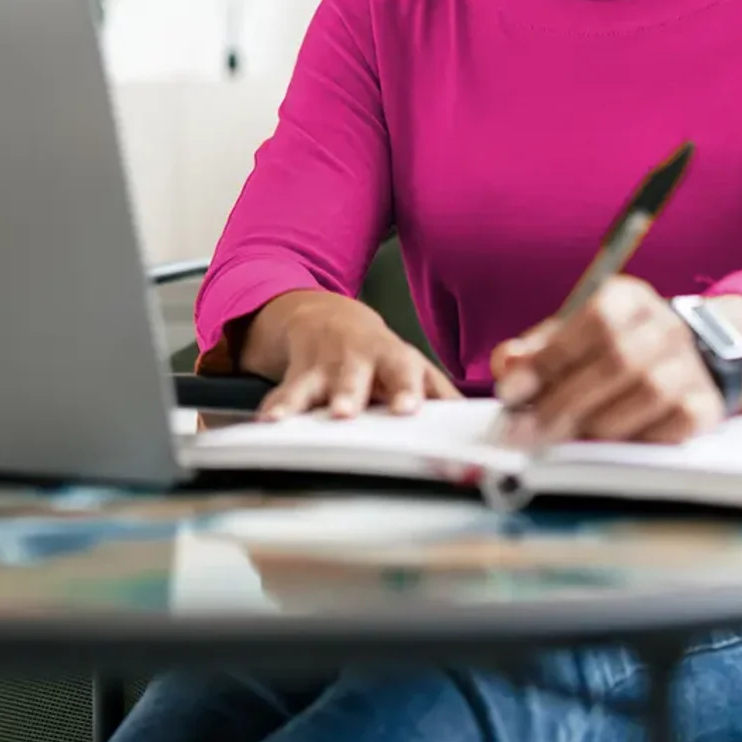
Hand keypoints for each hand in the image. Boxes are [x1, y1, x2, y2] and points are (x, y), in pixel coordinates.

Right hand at [242, 291, 460, 419]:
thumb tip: (476, 424)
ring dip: (302, 401)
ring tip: (290, 419)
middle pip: (352, 375)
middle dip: (347, 392)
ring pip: (312, 383)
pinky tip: (266, 422)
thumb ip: (440, 395)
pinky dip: (274, 408)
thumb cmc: (377, 354)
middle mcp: (356, 360)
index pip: (403, 372)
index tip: (407, 409)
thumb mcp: (410, 365)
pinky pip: (283, 393)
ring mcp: (323, 366)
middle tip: (346, 412)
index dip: (405, 390)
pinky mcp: (296, 375)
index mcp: (392, 359)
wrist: (326, 318)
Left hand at [488, 275, 723, 445]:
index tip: (512, 392)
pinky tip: (607, 444)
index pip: (594, 321)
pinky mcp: (706, 405)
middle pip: (619, 360)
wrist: (678, 362)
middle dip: (563, 401)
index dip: (550, 358)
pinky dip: (636, 438)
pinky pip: (674, 425)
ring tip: (560, 439)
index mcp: (628, 298)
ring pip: (648, 393)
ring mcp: (691, 365)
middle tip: (525, 431)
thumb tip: (510, 364)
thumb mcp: (569, 337)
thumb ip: (535, 350)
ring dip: (596, 423)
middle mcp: (666, 326)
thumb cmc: (608, 351)